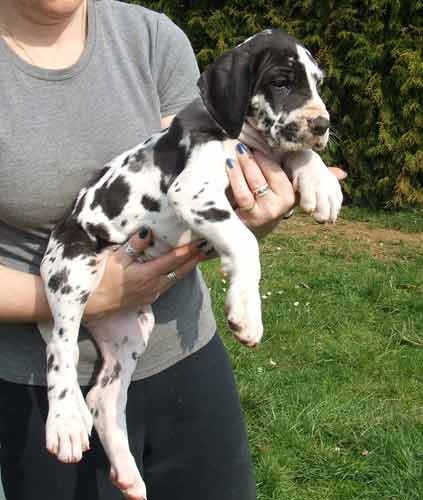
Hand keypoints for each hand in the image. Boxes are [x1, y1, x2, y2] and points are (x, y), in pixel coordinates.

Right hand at [85, 229, 203, 318]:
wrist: (94, 305)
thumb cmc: (102, 278)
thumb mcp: (115, 258)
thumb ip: (134, 245)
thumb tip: (149, 230)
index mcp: (147, 274)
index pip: (173, 260)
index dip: (188, 251)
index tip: (200, 242)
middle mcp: (154, 285)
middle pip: (180, 271)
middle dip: (195, 259)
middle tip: (209, 248)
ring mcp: (153, 293)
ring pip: (176, 279)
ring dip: (188, 268)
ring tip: (200, 257)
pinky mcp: (150, 298)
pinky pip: (169, 285)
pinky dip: (178, 275)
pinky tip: (182, 270)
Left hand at [226, 144, 346, 236]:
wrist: (252, 228)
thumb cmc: (271, 202)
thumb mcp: (289, 190)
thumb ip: (313, 180)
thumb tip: (342, 173)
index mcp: (291, 196)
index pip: (278, 172)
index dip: (266, 157)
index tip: (256, 144)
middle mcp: (280, 206)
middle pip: (265, 176)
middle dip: (252, 158)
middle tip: (241, 144)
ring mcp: (264, 212)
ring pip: (253, 184)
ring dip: (242, 166)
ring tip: (234, 151)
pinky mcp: (249, 217)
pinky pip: (242, 194)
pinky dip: (234, 178)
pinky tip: (229, 165)